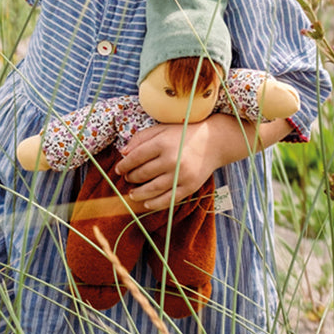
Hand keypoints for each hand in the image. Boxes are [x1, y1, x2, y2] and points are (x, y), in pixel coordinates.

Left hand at [115, 111, 291, 210]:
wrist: (214, 142)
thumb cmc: (184, 133)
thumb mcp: (162, 129)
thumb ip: (141, 138)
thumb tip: (123, 153)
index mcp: (163, 142)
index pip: (136, 157)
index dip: (124, 165)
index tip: (118, 169)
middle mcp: (172, 159)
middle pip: (143, 173)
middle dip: (131, 178)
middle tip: (127, 179)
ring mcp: (182, 175)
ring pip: (153, 189)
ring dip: (138, 193)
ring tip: (132, 193)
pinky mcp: (190, 187)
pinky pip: (169, 199)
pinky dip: (155, 204)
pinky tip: (146, 204)